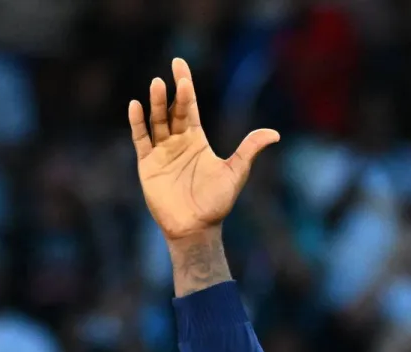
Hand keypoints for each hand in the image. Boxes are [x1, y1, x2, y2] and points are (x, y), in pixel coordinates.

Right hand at [128, 57, 278, 242]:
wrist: (196, 228)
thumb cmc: (216, 203)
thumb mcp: (236, 173)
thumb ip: (250, 150)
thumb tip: (275, 134)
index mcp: (197, 139)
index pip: (189, 106)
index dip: (185, 85)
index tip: (179, 64)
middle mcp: (177, 141)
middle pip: (173, 110)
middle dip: (172, 93)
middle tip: (171, 75)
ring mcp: (161, 152)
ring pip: (156, 121)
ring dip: (155, 104)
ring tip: (155, 85)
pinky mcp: (148, 164)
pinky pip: (141, 139)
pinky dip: (137, 123)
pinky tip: (135, 106)